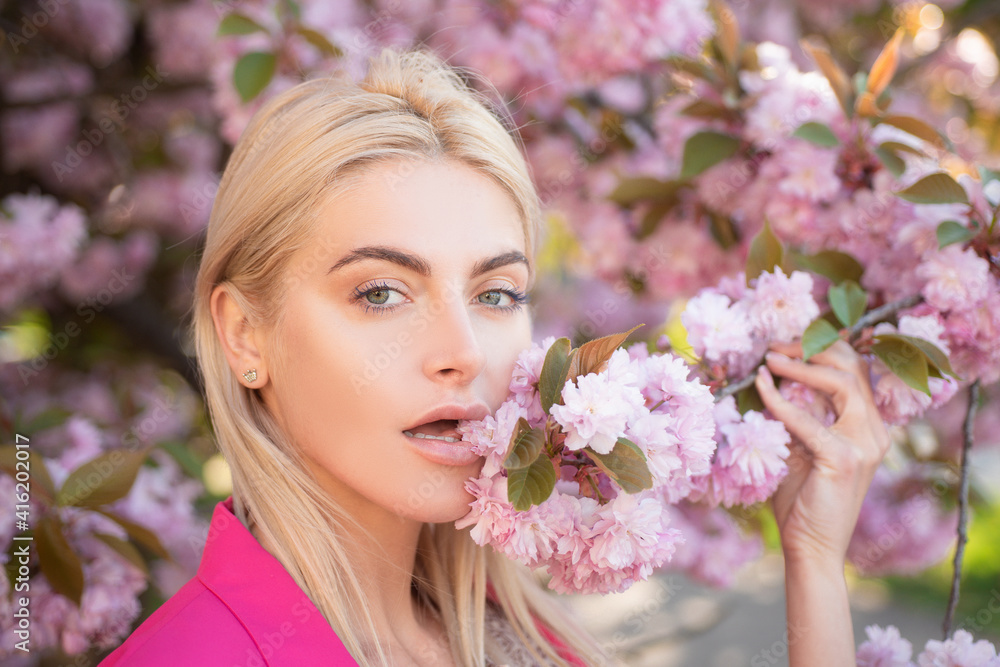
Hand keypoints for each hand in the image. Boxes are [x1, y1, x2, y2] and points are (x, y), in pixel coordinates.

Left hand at [754, 339, 891, 568]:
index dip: (823, 349)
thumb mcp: (800, 447)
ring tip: (769, 359)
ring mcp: (864, 445)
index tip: (786, 343)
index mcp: (869, 428)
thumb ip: (798, 416)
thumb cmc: (802, 500)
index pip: (855, 371)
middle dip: (812, 349)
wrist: (811, 547)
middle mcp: (874, 433)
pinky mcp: (843, 459)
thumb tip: (773, 376)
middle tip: (775, 346)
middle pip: (853, 368)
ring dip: (801, 366)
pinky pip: (808, 418)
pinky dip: (781, 399)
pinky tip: (762, 386)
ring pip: (841, 382)